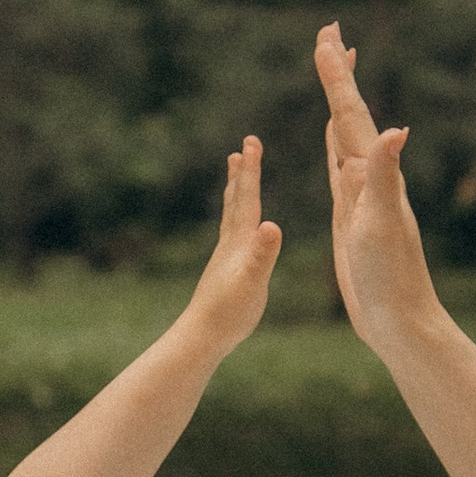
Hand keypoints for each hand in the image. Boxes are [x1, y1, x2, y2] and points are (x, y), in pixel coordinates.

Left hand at [181, 135, 283, 359]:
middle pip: (237, 199)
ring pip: (231, 215)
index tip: (251, 140)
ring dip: (235, 191)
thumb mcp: (252, 283)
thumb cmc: (229, 312)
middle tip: (244, 146)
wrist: (203, 336)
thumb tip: (271, 225)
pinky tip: (239, 226)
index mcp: (239, 241)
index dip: (251, 170)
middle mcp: (230, 243)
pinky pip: (233, 234)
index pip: (247, 198)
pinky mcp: (227, 270)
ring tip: (235, 173)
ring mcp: (226, 256)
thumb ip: (262, 255)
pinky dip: (236, 219)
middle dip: (243, 172)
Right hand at [315, 21, 437, 346]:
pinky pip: (338, 166)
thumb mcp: (382, 223)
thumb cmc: (391, 276)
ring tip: (334, 68)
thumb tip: (394, 130)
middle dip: (338, 72)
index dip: (337, 75)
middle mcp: (369, 177)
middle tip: (330, 30)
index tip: (327, 35)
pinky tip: (332, 136)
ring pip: (344, 134)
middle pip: (349, 112)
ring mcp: (359, 195)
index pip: (351, 114)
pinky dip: (334, 144)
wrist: (399, 320)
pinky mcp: (349, 215)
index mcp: (372, 175)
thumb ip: (384, 176)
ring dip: (338, 100)